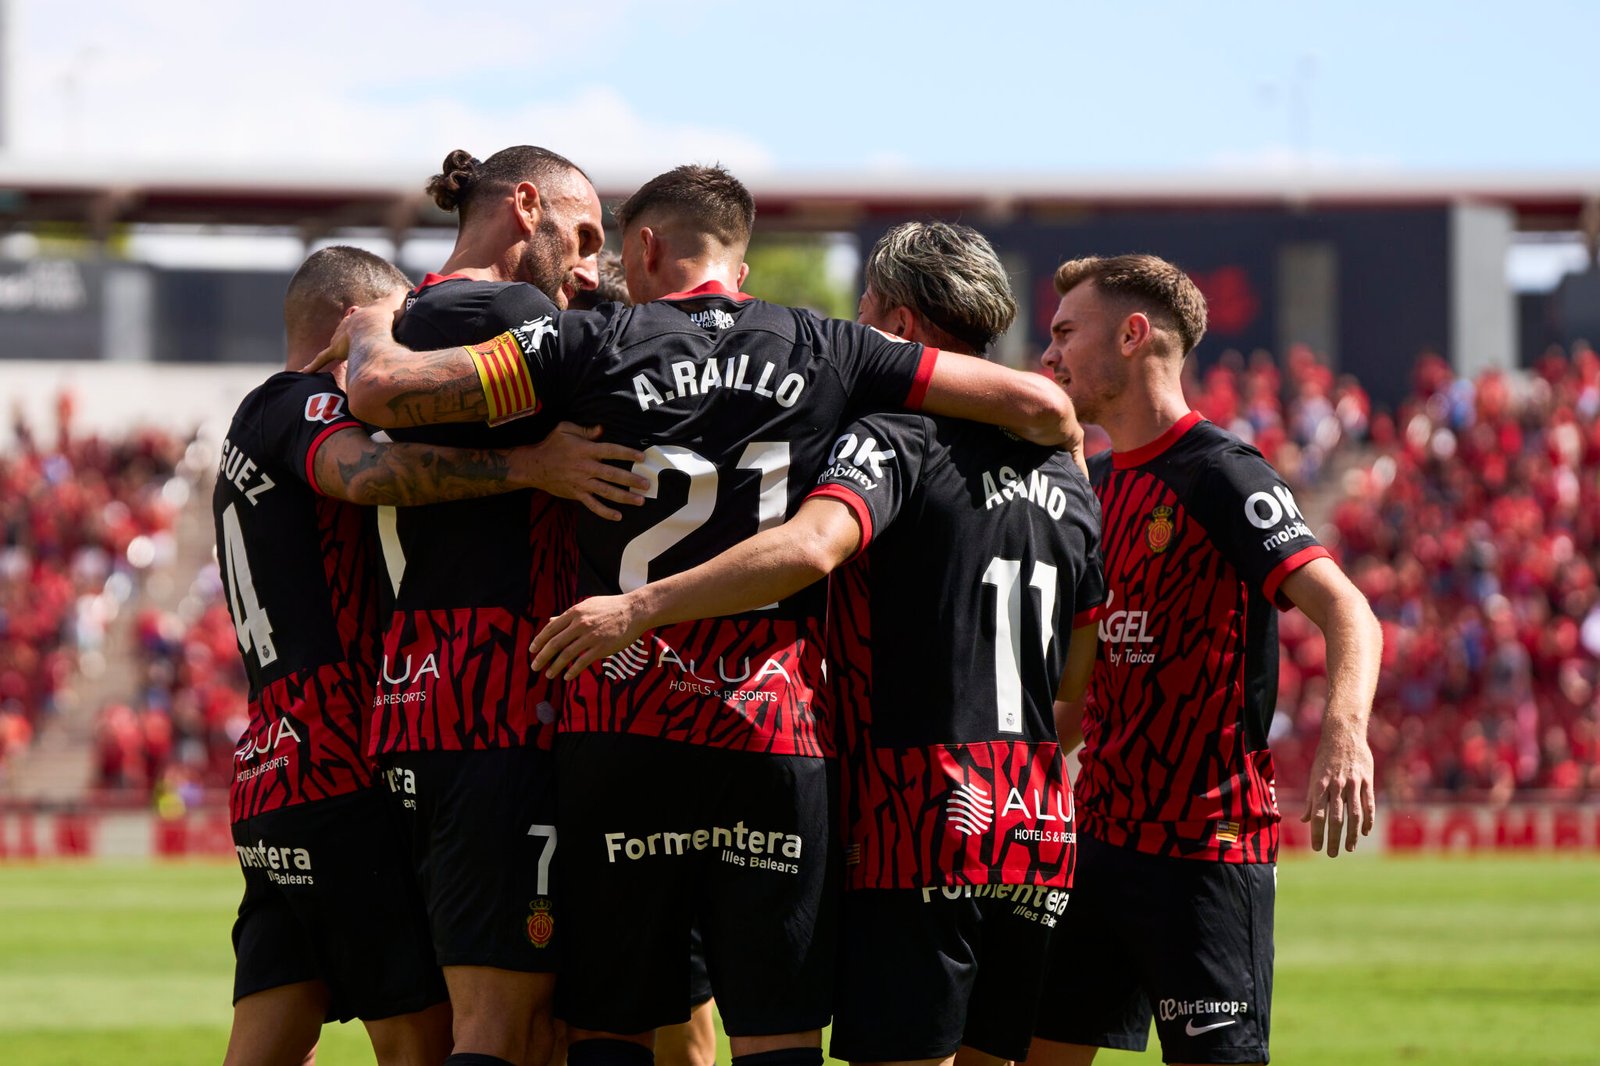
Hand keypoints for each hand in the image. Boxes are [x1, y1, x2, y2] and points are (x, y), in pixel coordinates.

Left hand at [304, 294, 402, 374]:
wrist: (373, 325)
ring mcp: (340, 338)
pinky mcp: (336, 350)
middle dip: (350, 337)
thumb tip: (405, 289)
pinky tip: (304, 372)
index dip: (365, 325)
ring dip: (338, 350)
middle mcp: (347, 326)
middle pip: (346, 332)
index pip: (359, 320)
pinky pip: (322, 359)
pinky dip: (313, 366)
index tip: (369, 327)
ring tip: (340, 356)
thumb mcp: (395, 305)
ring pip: (335, 345)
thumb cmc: (386, 316)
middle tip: (356, 342)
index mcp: (360, 316)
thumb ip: (400, 298)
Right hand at [517, 424, 649, 520]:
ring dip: (624, 497)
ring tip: (640, 501)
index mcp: (585, 450)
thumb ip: (585, 430)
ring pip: (606, 492)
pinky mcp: (576, 494)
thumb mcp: (565, 429)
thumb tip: (602, 429)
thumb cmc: (551, 445)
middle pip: (613, 474)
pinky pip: (592, 505)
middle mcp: (586, 467)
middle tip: (647, 484)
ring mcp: (581, 483)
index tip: (641, 457)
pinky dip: (605, 512)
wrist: (533, 466)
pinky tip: (618, 516)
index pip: (611, 451)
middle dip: (631, 480)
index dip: (627, 454)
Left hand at [530, 595, 645, 679]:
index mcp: (575, 612)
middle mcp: (580, 624)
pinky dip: (573, 671)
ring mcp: (591, 636)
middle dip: (542, 656)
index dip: (539, 640)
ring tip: (548, 674)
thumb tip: (550, 620)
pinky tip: (567, 677)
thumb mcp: (587, 606)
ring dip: (554, 666)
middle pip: (555, 643)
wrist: (635, 611)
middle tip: (534, 666)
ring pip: (566, 654)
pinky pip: (583, 662)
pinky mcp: (602, 648)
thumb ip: (568, 615)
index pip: (551, 628)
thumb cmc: (610, 608)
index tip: (532, 650)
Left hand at [1302, 724, 1376, 856]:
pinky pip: (1368, 804)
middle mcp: (1335, 786)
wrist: (1343, 734)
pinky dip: (1368, 819)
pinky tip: (1365, 832)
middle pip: (1335, 817)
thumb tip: (1306, 820)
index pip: (1318, 815)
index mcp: (1319, 785)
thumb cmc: (1325, 757)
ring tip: (1349, 849)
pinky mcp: (1367, 780)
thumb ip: (1312, 799)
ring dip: (1352, 834)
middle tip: (1331, 854)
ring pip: (1353, 814)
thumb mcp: (1314, 775)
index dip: (1317, 833)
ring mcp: (1353, 783)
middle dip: (1333, 838)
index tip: (1316, 848)